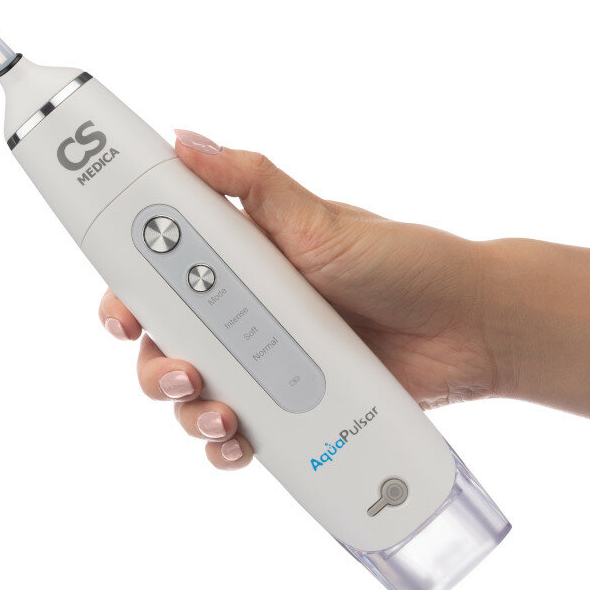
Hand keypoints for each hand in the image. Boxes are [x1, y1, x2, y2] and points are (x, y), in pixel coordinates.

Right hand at [98, 129, 499, 468]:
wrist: (469, 326)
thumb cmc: (401, 260)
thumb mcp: (321, 217)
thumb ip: (252, 181)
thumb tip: (183, 140)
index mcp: (240, 262)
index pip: (160, 278)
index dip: (127, 297)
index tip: (120, 317)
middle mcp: (245, 314)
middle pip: (164, 345)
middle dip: (153, 365)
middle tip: (181, 371)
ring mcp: (268, 367)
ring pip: (194, 396)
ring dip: (187, 412)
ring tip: (221, 416)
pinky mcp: (293, 412)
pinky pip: (242, 437)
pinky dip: (227, 449)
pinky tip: (239, 447)